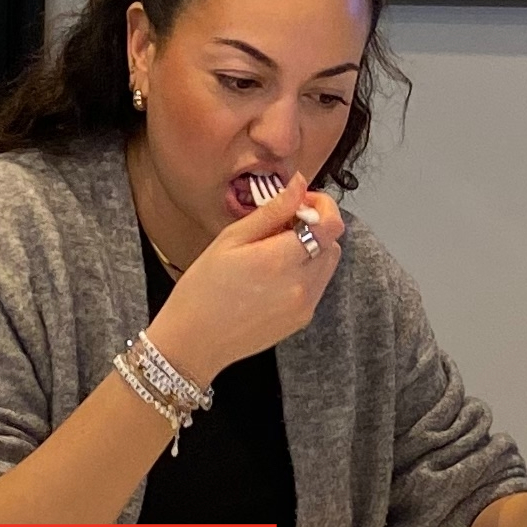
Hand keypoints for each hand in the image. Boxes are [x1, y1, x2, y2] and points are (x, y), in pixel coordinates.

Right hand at [151, 175, 344, 378]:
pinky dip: (306, 271)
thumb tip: (298, 184)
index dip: (321, 206)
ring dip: (313, 249)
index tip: (301, 202)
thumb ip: (271, 211)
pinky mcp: (302, 319)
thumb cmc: (202, 289)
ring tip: (277, 249)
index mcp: (278, 260)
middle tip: (284, 224)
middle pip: (333, 242)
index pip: (330, 224)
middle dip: (316, 226)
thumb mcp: (230, 239)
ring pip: (329, 263)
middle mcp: (299, 285)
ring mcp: (304, 305)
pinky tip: (275, 273)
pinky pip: (318, 285)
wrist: (194, 341)